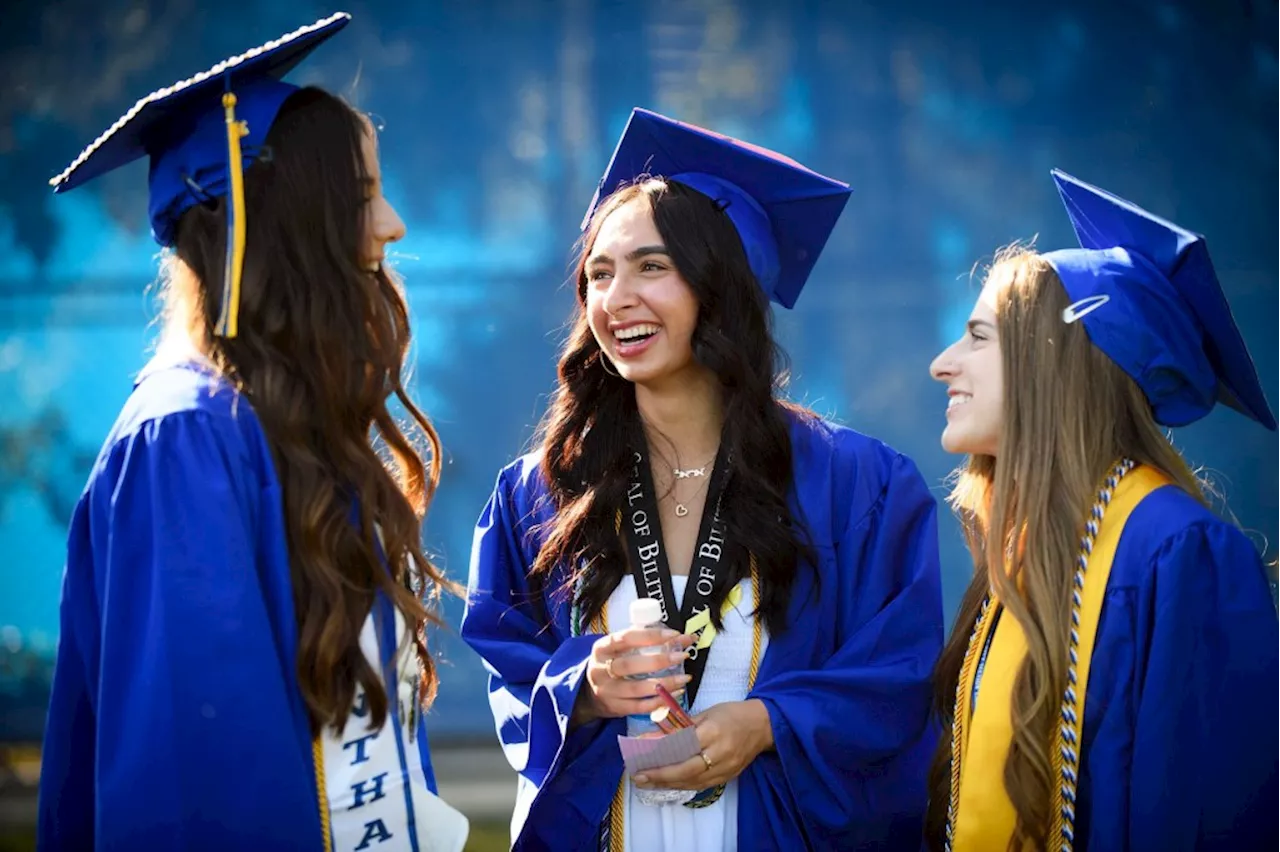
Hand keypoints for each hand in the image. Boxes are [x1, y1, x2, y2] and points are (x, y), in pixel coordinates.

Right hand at [571, 627, 694, 725]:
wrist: (588, 692)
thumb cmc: (612, 663)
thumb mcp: (618, 648)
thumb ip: (643, 641)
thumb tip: (680, 638)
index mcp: (602, 648)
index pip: (627, 638)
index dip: (652, 636)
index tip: (675, 634)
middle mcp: (601, 669)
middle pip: (629, 665)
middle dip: (659, 660)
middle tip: (682, 656)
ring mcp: (607, 691)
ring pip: (636, 689)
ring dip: (664, 684)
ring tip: (684, 678)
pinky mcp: (615, 708)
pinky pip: (640, 707)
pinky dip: (659, 701)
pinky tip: (676, 694)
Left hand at [633, 699, 773, 789]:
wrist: (764, 726)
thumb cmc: (733, 714)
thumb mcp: (707, 713)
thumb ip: (682, 727)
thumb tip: (654, 736)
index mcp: (714, 731)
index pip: (683, 746)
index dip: (661, 753)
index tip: (641, 755)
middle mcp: (720, 753)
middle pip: (686, 769)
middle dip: (660, 775)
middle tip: (638, 776)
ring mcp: (725, 768)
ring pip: (692, 781)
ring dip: (667, 783)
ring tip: (647, 782)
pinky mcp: (728, 777)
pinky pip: (701, 785)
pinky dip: (682, 784)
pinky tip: (667, 783)